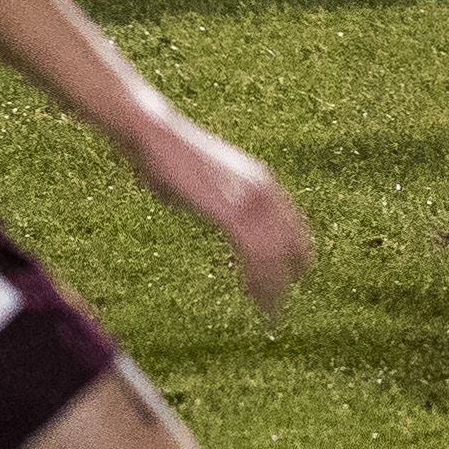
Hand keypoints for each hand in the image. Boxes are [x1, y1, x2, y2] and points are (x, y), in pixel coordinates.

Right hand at [126, 108, 311, 321]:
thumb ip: (212, 199)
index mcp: (259, 181)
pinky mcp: (230, 209)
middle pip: (290, 239)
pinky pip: (255, 251)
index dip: (294, 250)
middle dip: (289, 273)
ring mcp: (249, 197)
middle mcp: (262, 188)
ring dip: (274, 284)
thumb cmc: (166, 159)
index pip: (289, 222)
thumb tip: (202, 207)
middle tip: (280, 305)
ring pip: (275, 251)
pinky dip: (261, 277)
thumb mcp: (200, 183)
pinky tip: (259, 297)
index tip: (296, 275)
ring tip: (270, 312)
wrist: (152, 136)